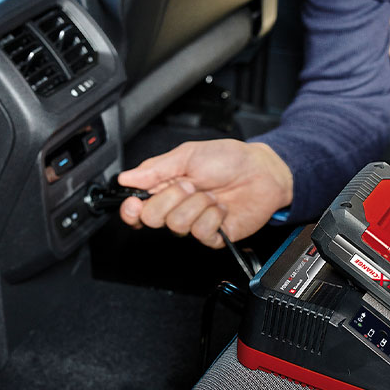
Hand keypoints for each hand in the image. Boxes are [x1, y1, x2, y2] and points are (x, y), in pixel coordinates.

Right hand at [117, 140, 292, 248]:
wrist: (262, 171)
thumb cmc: (228, 159)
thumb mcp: (188, 154)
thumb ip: (156, 168)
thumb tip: (127, 178)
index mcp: (165, 187)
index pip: (136, 209)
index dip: (130, 210)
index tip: (134, 203)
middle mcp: (177, 207)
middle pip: (152, 218)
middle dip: (170, 198)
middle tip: (190, 184)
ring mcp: (194, 223)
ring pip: (176, 225)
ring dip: (197, 204)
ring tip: (211, 193)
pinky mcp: (212, 235)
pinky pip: (201, 232)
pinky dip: (213, 215)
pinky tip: (221, 207)